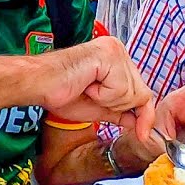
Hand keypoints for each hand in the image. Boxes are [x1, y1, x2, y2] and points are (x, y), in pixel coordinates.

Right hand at [35, 37, 154, 140]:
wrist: (39, 85)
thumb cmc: (61, 93)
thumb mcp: (98, 107)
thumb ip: (119, 112)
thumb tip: (138, 122)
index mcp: (117, 58)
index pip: (142, 90)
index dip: (144, 115)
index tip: (142, 134)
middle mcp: (118, 49)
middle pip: (141, 93)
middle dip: (118, 106)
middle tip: (91, 96)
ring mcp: (114, 50)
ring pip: (132, 93)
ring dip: (107, 100)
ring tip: (87, 89)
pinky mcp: (108, 54)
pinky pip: (120, 88)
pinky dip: (102, 95)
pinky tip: (87, 85)